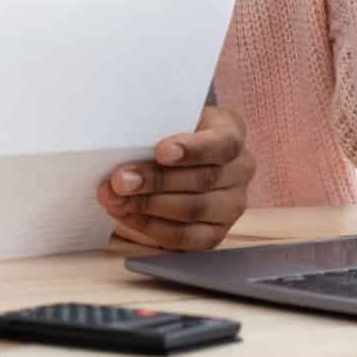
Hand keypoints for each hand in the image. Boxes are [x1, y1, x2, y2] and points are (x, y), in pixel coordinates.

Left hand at [98, 105, 253, 250]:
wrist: (178, 156)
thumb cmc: (169, 132)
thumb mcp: (167, 119)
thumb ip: (153, 129)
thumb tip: (123, 146)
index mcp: (232, 133)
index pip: (222, 143)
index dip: (192, 149)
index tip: (160, 152)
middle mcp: (240, 170)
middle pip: (203, 180)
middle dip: (156, 181)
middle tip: (119, 180)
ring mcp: (231, 205)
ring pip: (193, 210)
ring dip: (148, 206)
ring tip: (116, 199)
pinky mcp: (215, 233)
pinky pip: (185, 237)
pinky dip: (151, 227)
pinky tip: (127, 215)